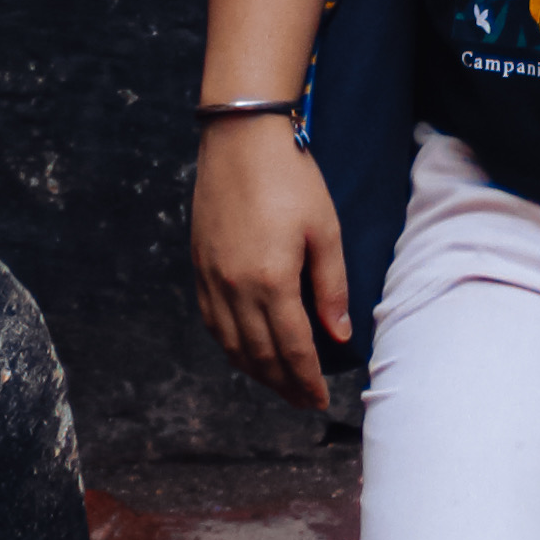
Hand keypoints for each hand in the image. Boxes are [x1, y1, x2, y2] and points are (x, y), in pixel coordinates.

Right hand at [192, 118, 350, 415]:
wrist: (240, 139)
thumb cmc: (291, 179)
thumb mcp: (326, 231)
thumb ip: (332, 288)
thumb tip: (340, 335)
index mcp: (271, 280)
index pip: (292, 349)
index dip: (306, 380)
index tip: (320, 400)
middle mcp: (235, 287)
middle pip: (259, 355)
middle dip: (283, 384)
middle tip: (303, 400)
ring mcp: (211, 278)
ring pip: (231, 345)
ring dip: (256, 372)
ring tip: (279, 384)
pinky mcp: (199, 266)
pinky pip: (213, 323)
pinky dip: (231, 346)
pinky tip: (247, 352)